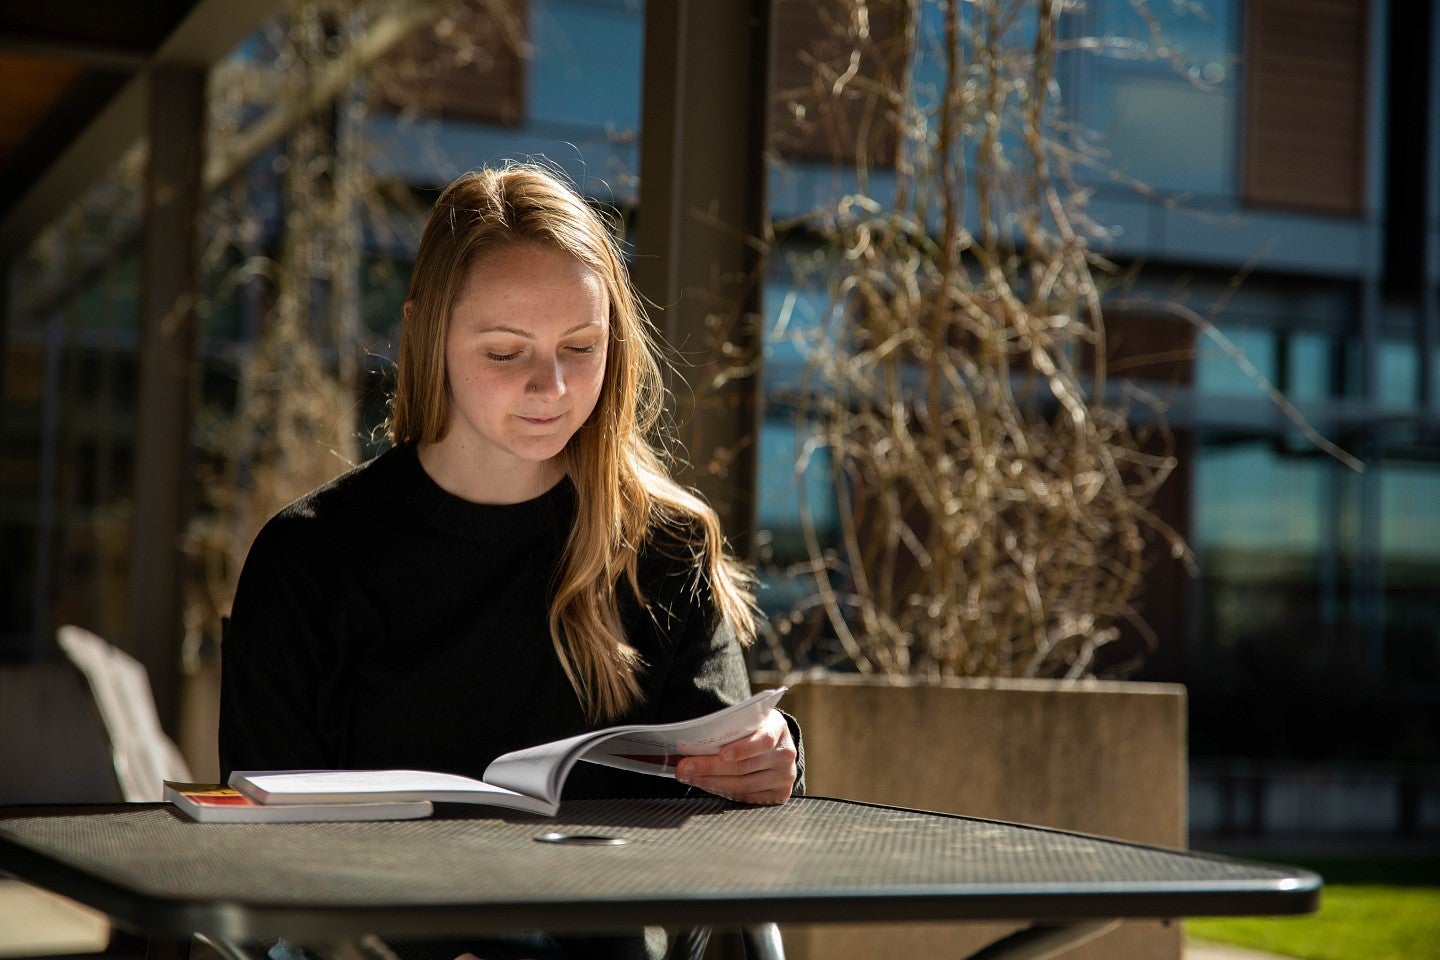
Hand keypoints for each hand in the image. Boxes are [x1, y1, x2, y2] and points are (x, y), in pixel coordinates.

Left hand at [675, 709, 796, 804]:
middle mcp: (785, 754)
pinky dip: (721, 790)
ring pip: (742, 785)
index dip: (742, 749)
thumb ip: (728, 728)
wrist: (776, 745)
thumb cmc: (754, 729)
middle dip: (710, 767)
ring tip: (687, 776)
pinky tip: (704, 783)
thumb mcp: (747, 720)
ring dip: (710, 781)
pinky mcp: (779, 795)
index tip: (721, 754)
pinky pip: (745, 796)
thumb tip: (689, 739)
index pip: (763, 740)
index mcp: (777, 728)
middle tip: (684, 766)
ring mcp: (784, 777)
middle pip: (745, 767)